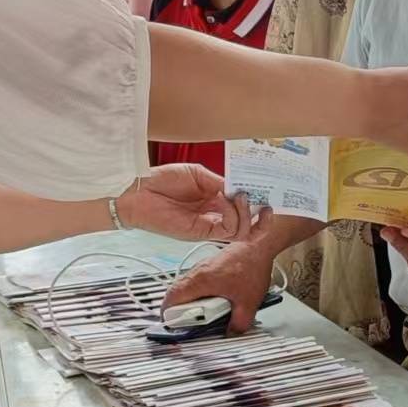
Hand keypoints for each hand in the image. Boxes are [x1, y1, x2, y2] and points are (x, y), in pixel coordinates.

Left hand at [114, 165, 263, 243]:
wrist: (139, 190)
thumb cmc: (162, 180)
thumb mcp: (197, 174)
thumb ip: (220, 183)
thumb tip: (240, 189)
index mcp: (215, 200)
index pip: (243, 207)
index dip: (258, 203)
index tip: (269, 194)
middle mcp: (214, 215)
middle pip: (247, 225)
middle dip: (262, 217)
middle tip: (267, 206)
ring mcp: (208, 225)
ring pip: (240, 231)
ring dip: (248, 215)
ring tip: (243, 199)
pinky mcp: (200, 232)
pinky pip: (226, 230)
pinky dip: (234, 217)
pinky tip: (227, 202)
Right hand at [164, 240, 277, 331]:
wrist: (259, 244)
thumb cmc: (252, 266)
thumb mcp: (248, 303)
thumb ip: (239, 323)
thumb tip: (232, 332)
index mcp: (200, 281)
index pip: (171, 299)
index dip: (169, 316)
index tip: (175, 326)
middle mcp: (196, 272)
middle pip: (175, 293)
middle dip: (179, 310)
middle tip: (189, 321)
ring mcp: (201, 267)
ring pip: (185, 287)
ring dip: (189, 301)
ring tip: (202, 312)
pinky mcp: (209, 266)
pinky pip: (195, 282)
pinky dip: (198, 293)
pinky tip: (213, 299)